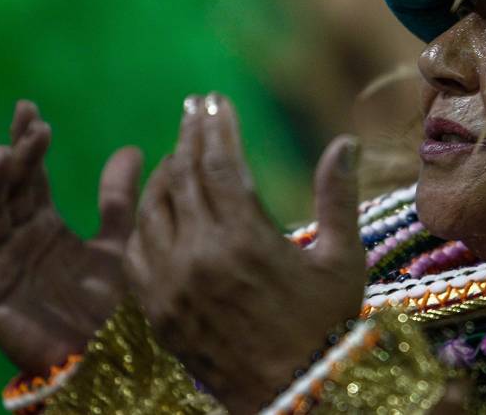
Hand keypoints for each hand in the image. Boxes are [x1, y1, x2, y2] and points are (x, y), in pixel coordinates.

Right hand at [0, 101, 142, 375]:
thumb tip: (134, 148)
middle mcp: (18, 239)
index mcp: (44, 225)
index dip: (29, 146)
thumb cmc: (110, 304)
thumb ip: (119, 199)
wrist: (105, 355)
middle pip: (9, 190)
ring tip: (4, 156)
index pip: (30, 177)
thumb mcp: (119, 242)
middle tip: (26, 123)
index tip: (33, 113)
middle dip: (14, 155)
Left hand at [125, 94, 365, 413]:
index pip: (221, 165)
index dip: (217, 127)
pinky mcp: (157, 309)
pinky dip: (147, 217)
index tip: (216, 99)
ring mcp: (173, 284)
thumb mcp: (343, 259)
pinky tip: (160, 203)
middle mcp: (202, 257)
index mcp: (247, 240)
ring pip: (155, 208)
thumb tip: (347, 141)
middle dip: (190, 135)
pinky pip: (139, 249)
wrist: (293, 391)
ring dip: (166, 171)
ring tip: (181, 150)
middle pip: (184, 176)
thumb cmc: (326, 323)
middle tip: (194, 106)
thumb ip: (338, 195)